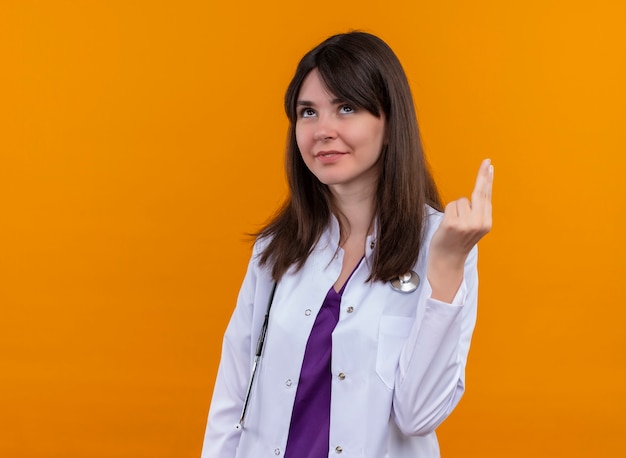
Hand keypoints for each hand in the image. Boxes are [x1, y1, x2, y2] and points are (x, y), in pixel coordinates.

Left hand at [427, 159, 493, 301]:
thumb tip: (479, 190)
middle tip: (486, 161)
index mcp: (486, 223)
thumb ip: (478, 211)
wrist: (447, 260)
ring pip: (460, 201)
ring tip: (454, 225)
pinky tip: (448, 227)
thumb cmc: (457, 241)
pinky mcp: (454, 224)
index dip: (487, 180)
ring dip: (455, 210)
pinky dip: (447, 213)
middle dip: (483, 176)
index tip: (489, 166)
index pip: (487, 196)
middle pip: (479, 192)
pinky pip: (451, 206)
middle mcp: (479, 223)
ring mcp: (467, 223)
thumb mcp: (473, 228)